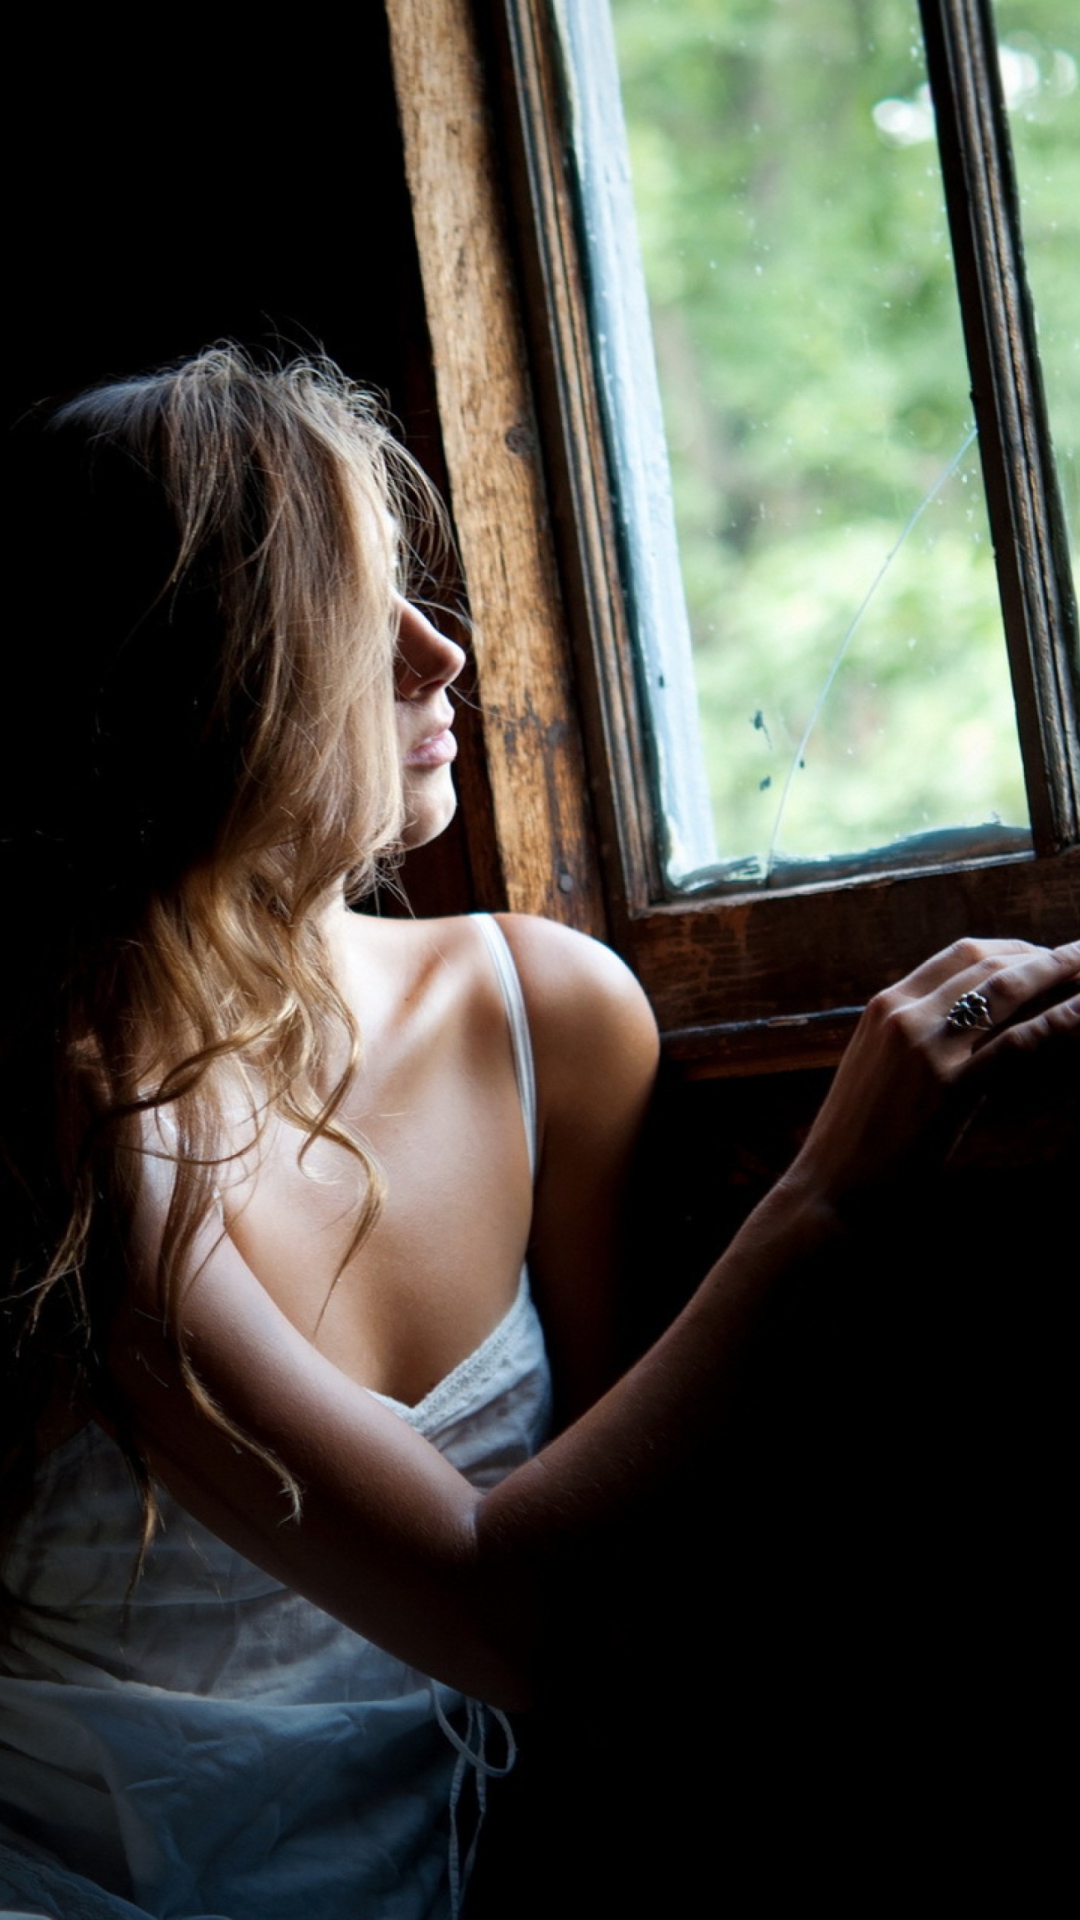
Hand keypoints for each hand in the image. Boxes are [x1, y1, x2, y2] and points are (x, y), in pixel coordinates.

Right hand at [790, 937, 1079, 1210]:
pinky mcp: (948, 1085)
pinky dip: (1060, 1021)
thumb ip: (918, 1038)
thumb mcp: (879, 1069)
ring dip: (1059, 974)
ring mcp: (924, 1045)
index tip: (1045, 958)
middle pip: (988, 962)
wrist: (830, 1189)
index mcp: (885, 1005)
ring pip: (1006, 989)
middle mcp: (903, 1013)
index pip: (961, 954)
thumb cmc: (857, 1140)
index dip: (1014, 950)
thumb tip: (976, 1028)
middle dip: (1045, 957)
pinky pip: (1018, 1041)